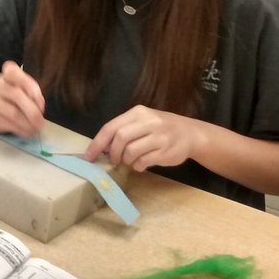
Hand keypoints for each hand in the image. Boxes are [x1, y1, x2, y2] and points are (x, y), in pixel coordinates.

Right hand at [0, 61, 44, 136]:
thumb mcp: (18, 84)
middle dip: (32, 110)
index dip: (31, 87)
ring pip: (13, 113)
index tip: (40, 102)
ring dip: (27, 123)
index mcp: (8, 74)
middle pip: (16, 95)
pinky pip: (9, 125)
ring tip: (36, 128)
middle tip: (41, 120)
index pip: (15, 73)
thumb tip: (39, 108)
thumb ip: (31, 91)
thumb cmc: (8, 92)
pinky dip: (21, 130)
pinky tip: (27, 131)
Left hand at [84, 105, 200, 171]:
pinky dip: (138, 166)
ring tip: (131, 161)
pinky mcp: (165, 152)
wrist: (190, 133)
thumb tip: (101, 147)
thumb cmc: (161, 127)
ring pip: (131, 152)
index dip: (97, 143)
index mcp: (138, 112)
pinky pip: (143, 162)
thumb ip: (124, 130)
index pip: (111, 127)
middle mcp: (149, 122)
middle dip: (112, 153)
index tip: (88, 157)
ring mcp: (159, 137)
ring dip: (126, 160)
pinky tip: (142, 164)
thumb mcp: (143, 121)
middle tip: (113, 160)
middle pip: (120, 138)